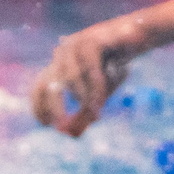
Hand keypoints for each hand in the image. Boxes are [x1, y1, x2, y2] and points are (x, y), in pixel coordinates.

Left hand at [30, 20, 139, 136]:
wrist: (135, 37)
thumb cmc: (113, 68)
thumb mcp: (98, 95)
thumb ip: (84, 114)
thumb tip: (71, 136)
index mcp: (58, 65)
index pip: (39, 86)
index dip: (38, 106)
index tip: (45, 125)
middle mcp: (62, 55)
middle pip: (49, 82)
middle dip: (54, 106)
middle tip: (61, 126)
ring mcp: (75, 45)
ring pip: (72, 78)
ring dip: (83, 100)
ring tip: (94, 116)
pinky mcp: (91, 41)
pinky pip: (90, 70)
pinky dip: (95, 89)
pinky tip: (100, 102)